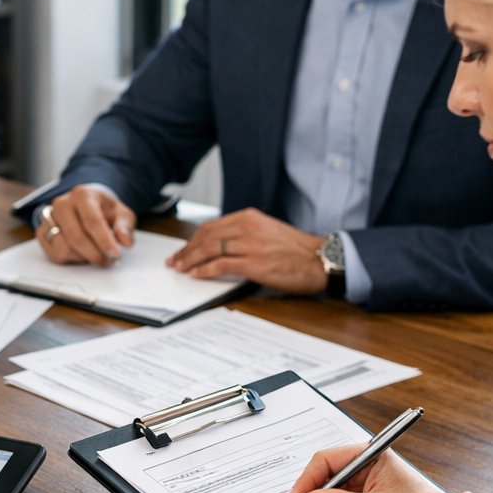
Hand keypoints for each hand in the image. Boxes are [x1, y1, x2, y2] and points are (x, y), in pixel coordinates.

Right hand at [36, 187, 136, 265]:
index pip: (92, 221)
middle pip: (76, 237)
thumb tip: (125, 242)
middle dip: (94, 254)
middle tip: (109, 261)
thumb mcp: (121, 213)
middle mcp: (62, 204)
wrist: (84, 204)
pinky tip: (82, 253)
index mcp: (82, 195)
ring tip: (97, 255)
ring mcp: (48, 218)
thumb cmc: (103, 210)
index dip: (104, 241)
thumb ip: (125, 226)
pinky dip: (72, 259)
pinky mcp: (42, 232)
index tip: (115, 254)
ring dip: (84, 258)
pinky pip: (55, 254)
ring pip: (64, 249)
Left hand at [167, 208, 327, 292]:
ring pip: (210, 249)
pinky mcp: (254, 263)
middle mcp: (247, 227)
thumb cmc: (295, 249)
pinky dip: (205, 270)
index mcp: (249, 217)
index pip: (211, 227)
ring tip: (180, 269)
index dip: (192, 239)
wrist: (318, 259)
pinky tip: (196, 275)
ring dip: (190, 260)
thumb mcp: (266, 231)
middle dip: (186, 250)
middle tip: (174, 261)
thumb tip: (219, 246)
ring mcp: (250, 245)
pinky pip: (221, 265)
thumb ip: (243, 234)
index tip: (182, 250)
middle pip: (206, 237)